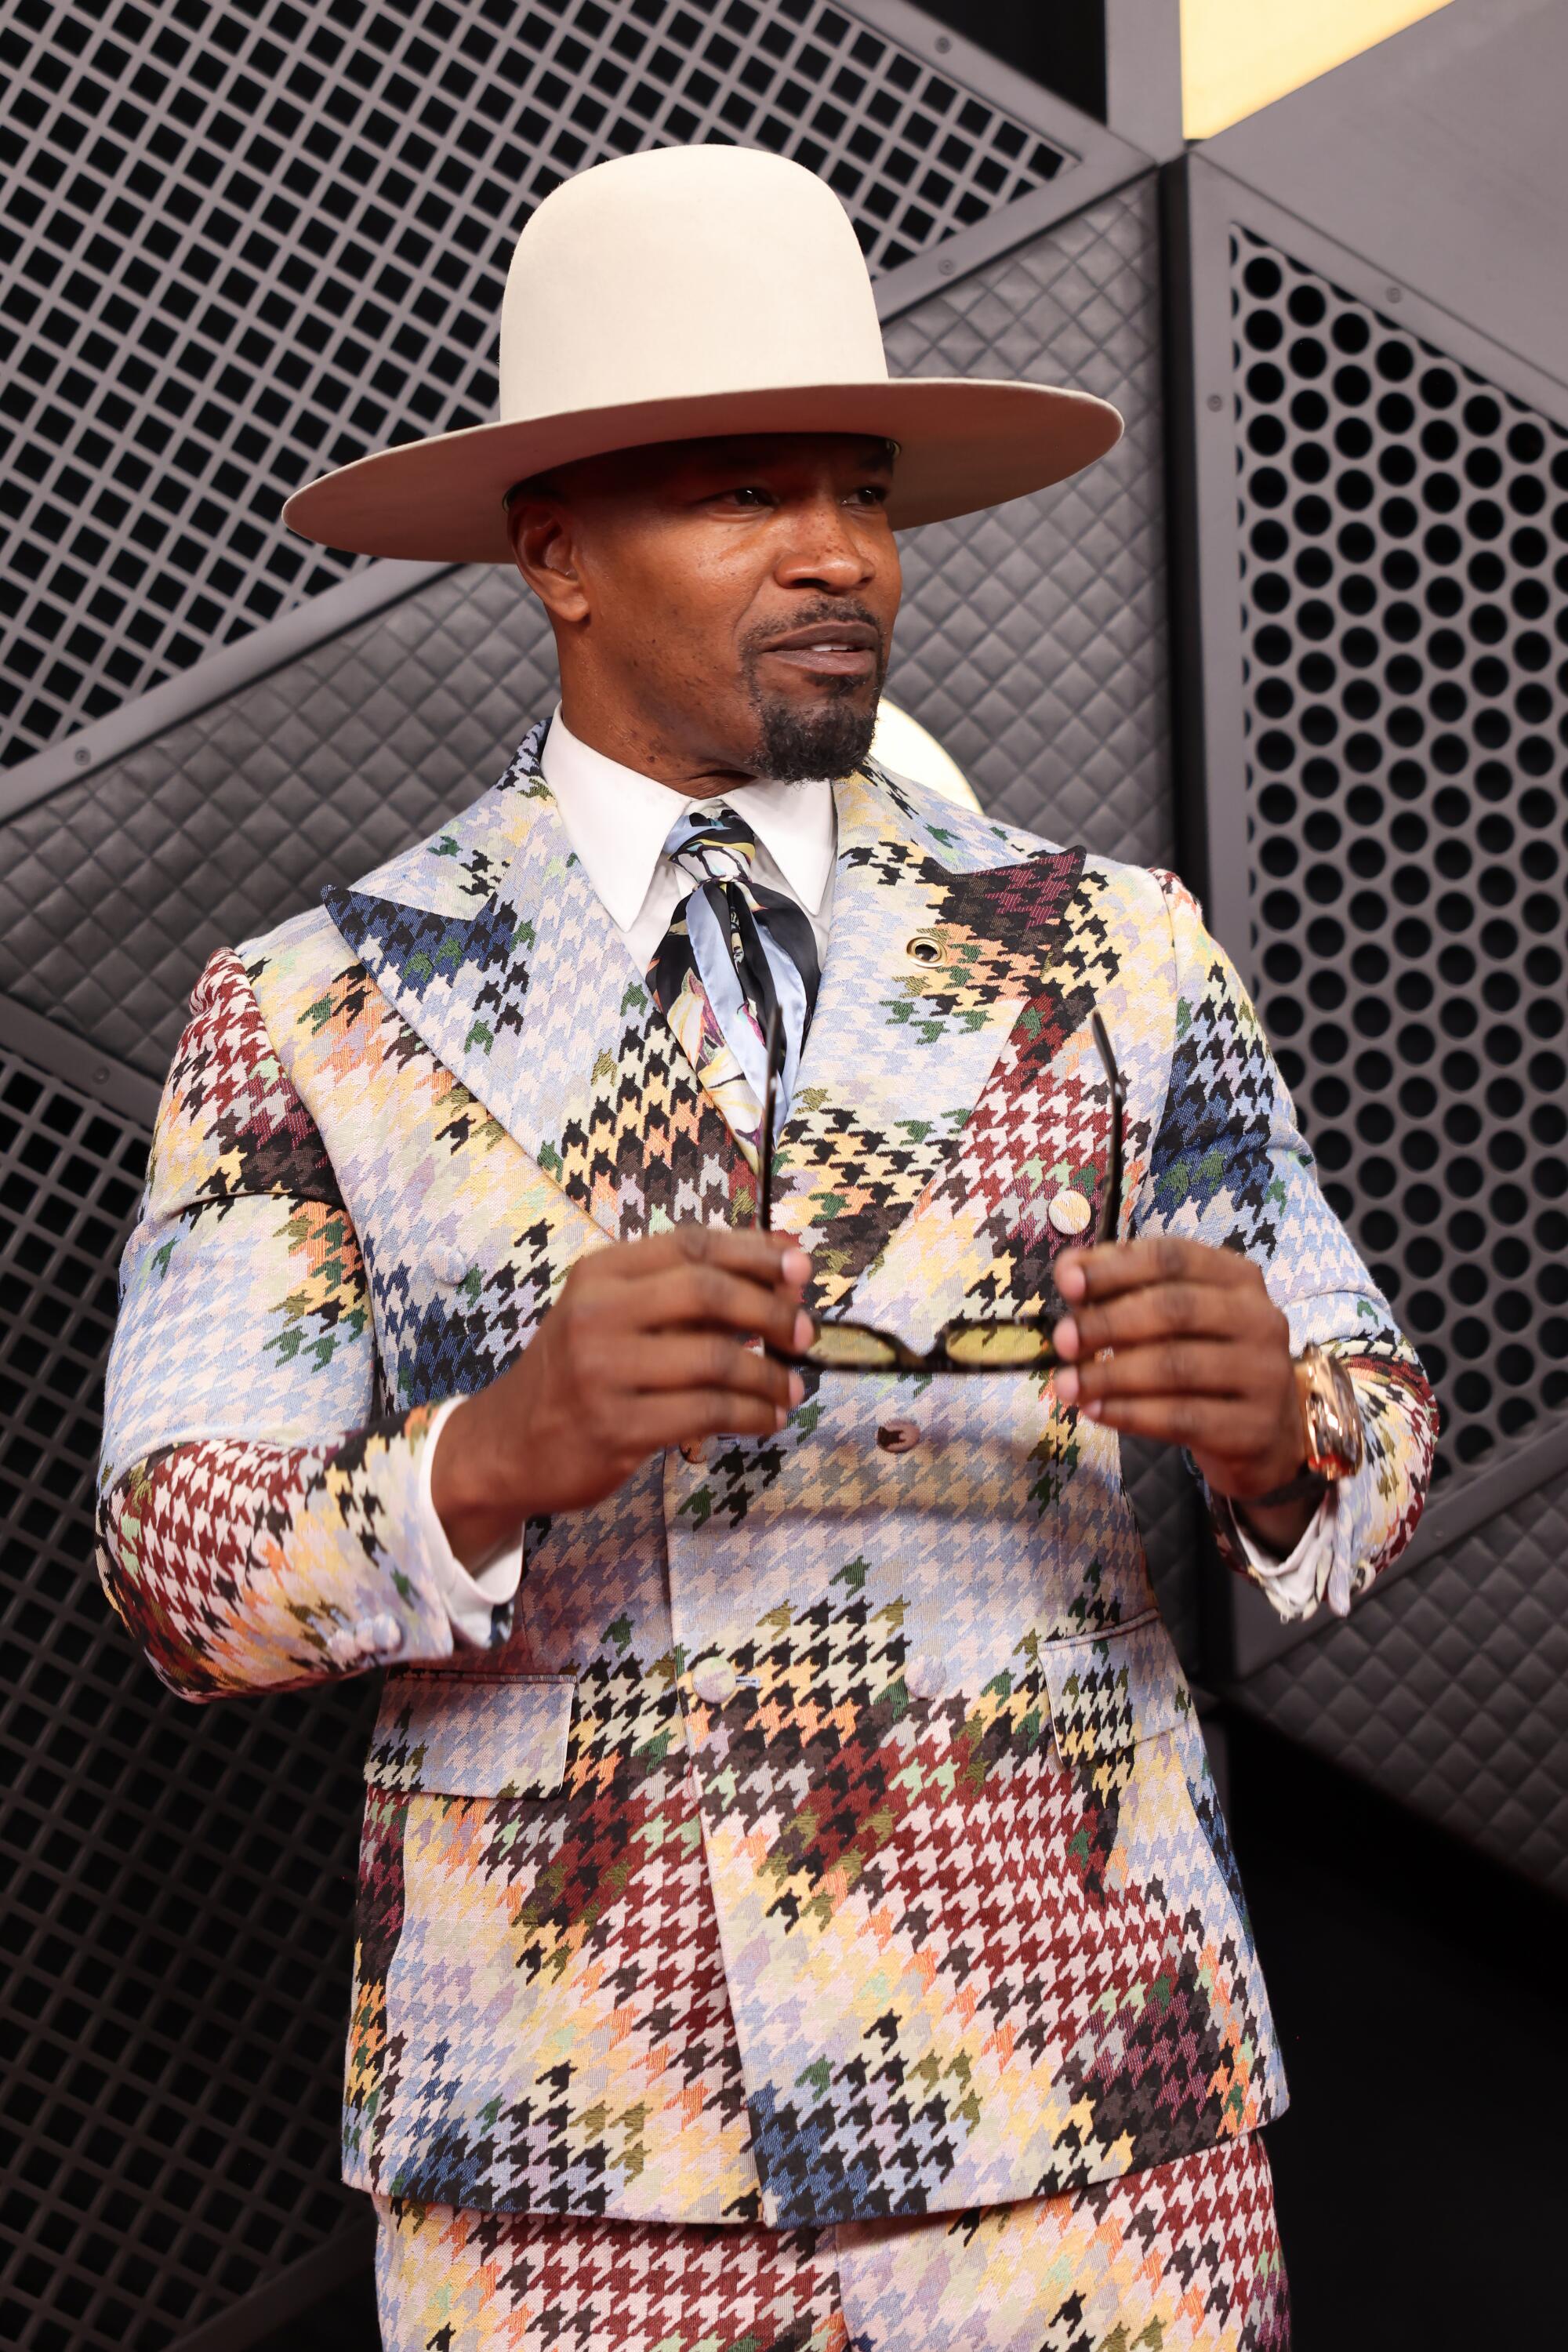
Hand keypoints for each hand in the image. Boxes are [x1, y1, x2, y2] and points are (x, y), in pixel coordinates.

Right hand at [431, 1225, 812, 1565]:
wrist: (508, 1444)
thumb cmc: (579, 1372)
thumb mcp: (614, 1315)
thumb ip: (684, 1292)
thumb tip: (783, 1265)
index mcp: (600, 1273)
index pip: (691, 1245)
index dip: (755, 1252)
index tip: (801, 1268)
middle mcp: (597, 1314)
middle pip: (707, 1293)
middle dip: (771, 1310)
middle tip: (806, 1333)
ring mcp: (604, 1372)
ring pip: (714, 1359)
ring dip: (769, 1375)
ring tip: (792, 1388)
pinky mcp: (618, 1427)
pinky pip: (707, 1413)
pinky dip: (751, 1415)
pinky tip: (768, 1418)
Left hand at [1053, 1236, 1314, 1553]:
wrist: (1264, 1435)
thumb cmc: (1204, 1361)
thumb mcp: (1171, 1318)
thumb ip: (1121, 1287)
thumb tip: (1068, 1270)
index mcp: (1237, 1277)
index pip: (1172, 1257)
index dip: (1115, 1267)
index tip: (1066, 1283)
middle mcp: (1260, 1318)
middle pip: (1174, 1309)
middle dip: (1108, 1322)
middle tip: (1063, 1341)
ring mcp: (1264, 1374)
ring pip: (1176, 1366)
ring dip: (1110, 1374)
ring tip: (1067, 1384)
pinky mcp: (1254, 1427)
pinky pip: (1182, 1417)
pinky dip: (1130, 1413)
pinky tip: (1096, 1412)